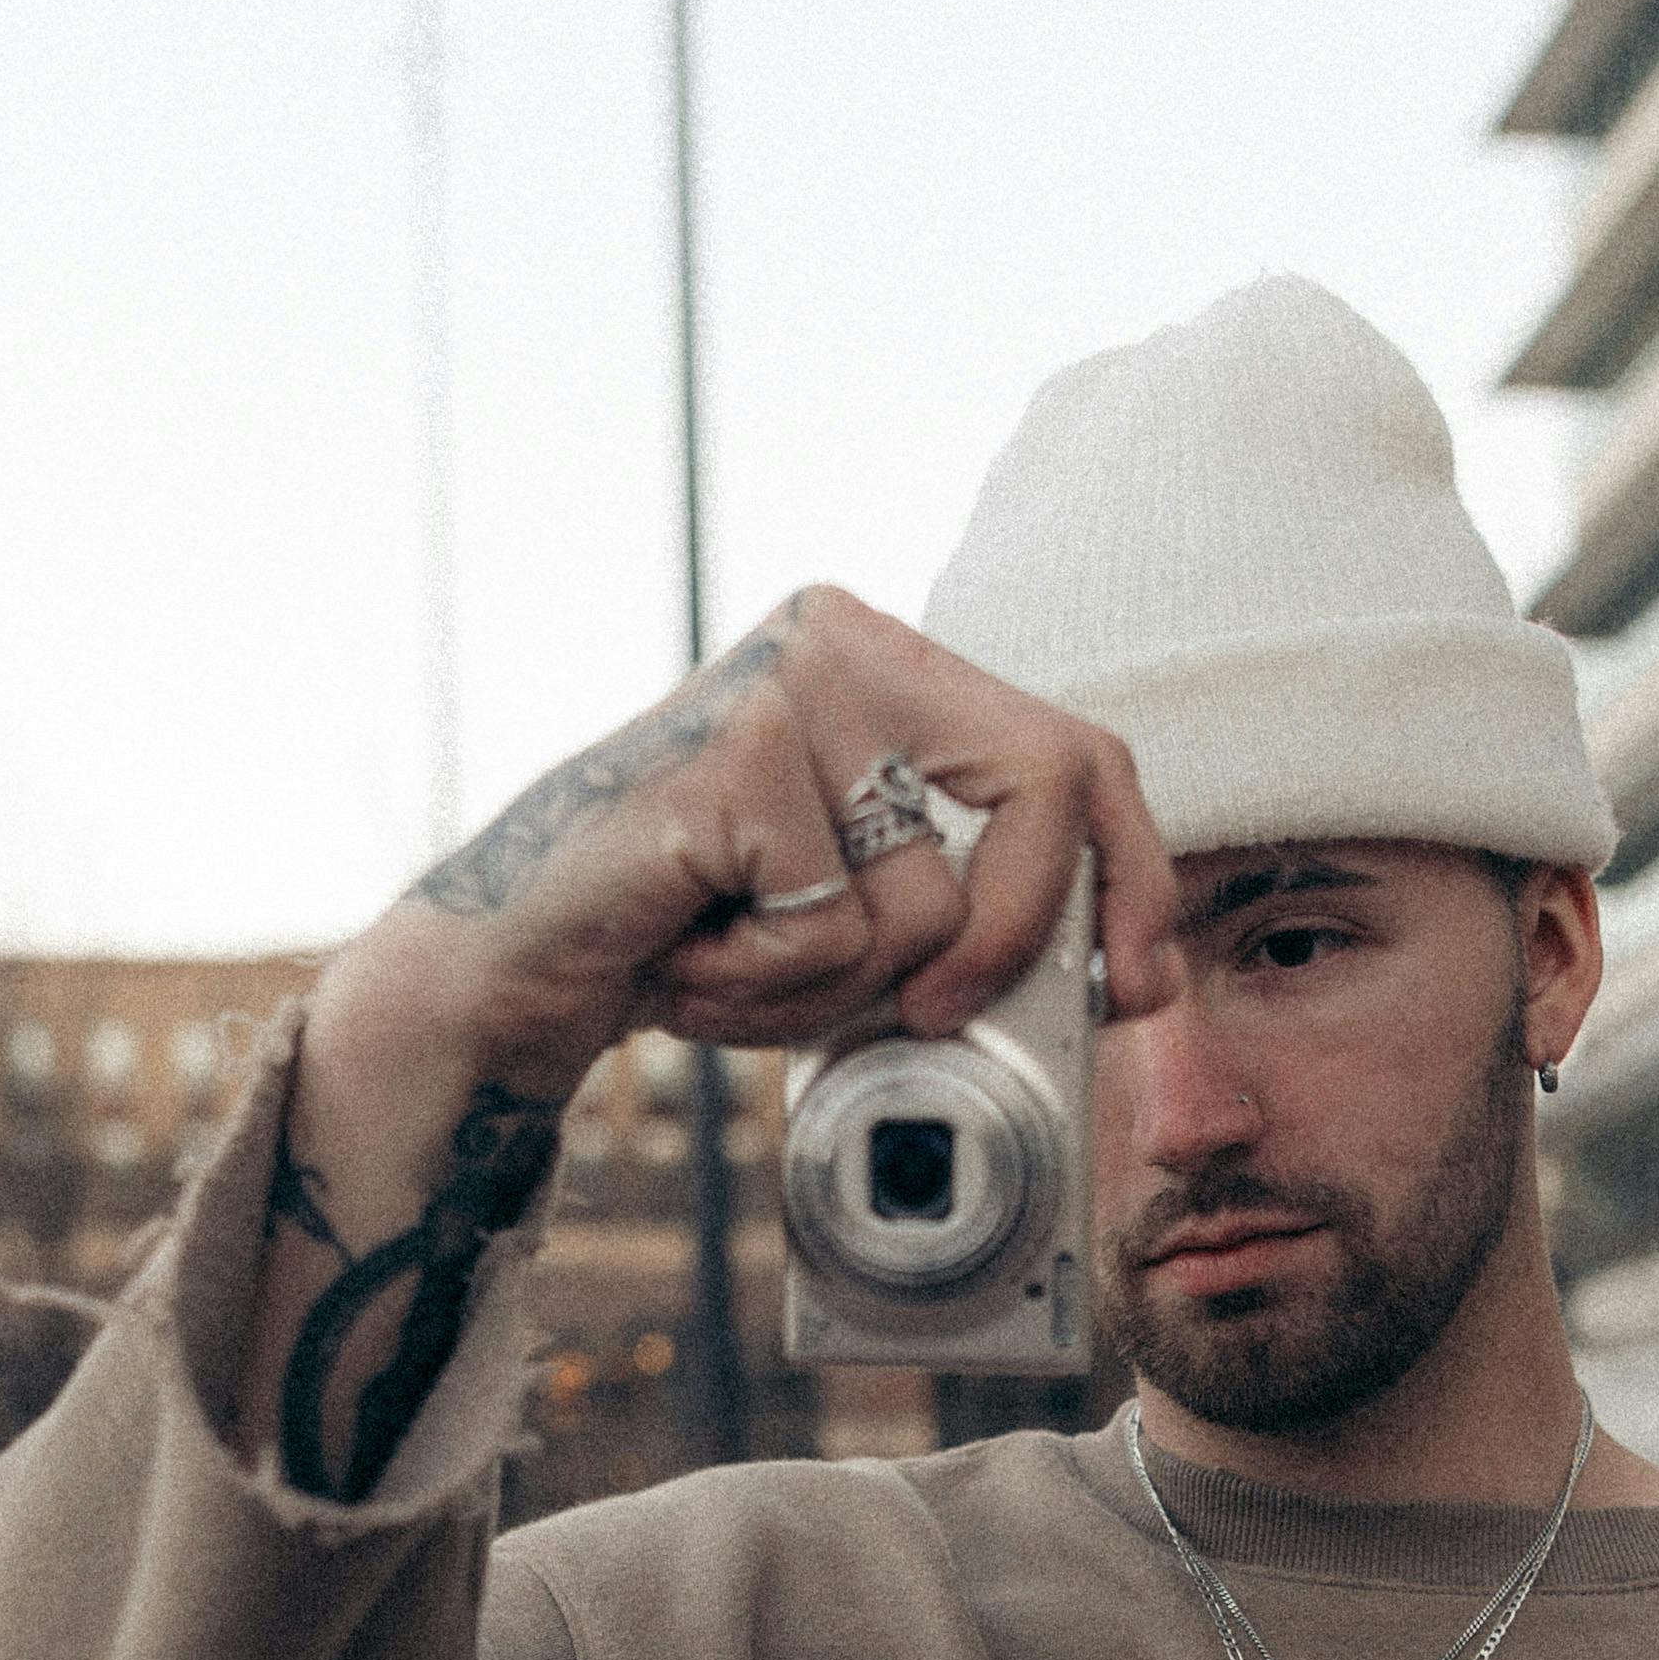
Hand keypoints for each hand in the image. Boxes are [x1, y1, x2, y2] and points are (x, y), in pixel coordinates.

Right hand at [239, 591, 1173, 1478]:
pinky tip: (689, 956)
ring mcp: (787, 687)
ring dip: (835, 989)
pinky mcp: (738, 757)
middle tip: (928, 1017)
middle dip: (1016, 937)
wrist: (518, 970)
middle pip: (1050, 785)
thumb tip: (1126, 974)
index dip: (1136, 876)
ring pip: (928, 900)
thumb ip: (978, 907)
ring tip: (736, 963)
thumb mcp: (869, 916)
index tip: (1140, 986)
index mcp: (892, 663)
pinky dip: (769, 990)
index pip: (1078, 753)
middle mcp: (845, 642)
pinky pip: (836, 929)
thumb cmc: (701, 942)